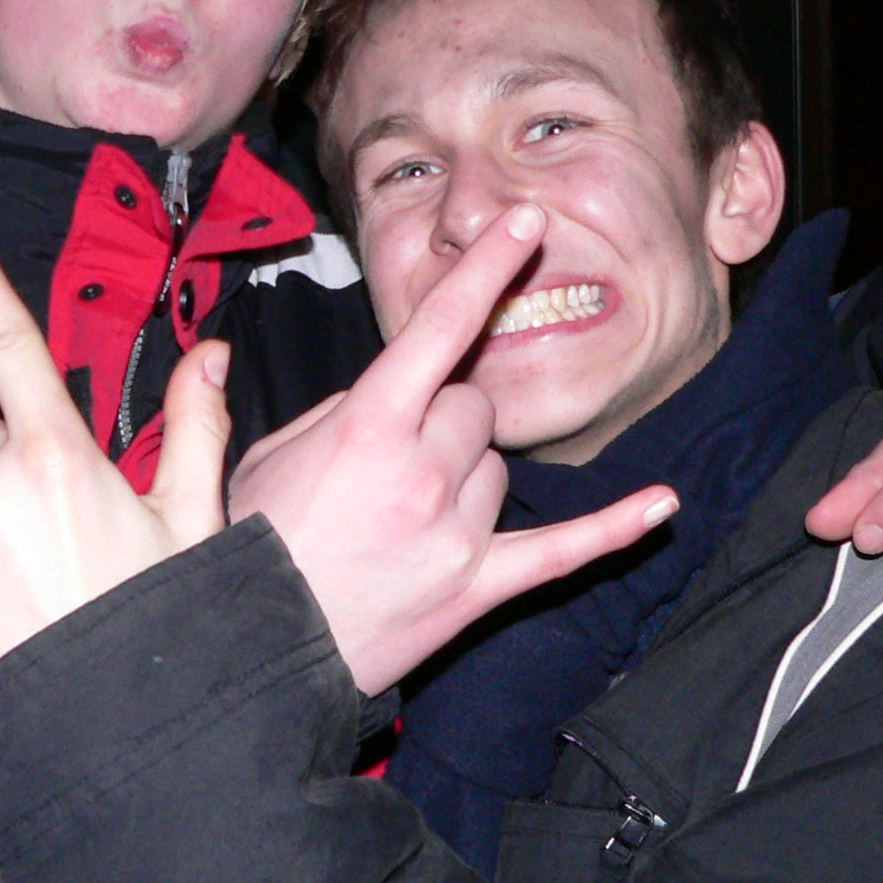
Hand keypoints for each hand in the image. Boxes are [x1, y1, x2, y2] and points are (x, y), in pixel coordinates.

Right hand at [230, 202, 676, 694]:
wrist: (253, 659)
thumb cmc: (243, 556)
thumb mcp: (230, 465)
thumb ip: (226, 404)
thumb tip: (219, 358)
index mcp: (367, 427)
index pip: (442, 329)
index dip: (486, 269)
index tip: (525, 223)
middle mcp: (422, 473)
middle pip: (474, 406)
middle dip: (441, 416)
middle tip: (387, 460)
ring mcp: (456, 533)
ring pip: (500, 468)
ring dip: (466, 474)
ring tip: (401, 515)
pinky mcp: (477, 588)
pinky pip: (563, 553)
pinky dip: (615, 529)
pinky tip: (662, 505)